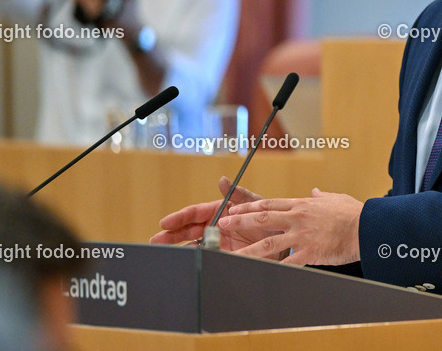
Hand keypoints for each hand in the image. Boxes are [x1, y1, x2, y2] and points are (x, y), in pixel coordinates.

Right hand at [149, 177, 279, 251]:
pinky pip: (205, 257)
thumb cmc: (269, 218)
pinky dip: (194, 259)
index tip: (165, 222)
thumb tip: (222, 180)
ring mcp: (217, 242)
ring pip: (192, 244)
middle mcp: (215, 226)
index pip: (194, 213)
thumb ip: (238, 194)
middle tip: (156, 241)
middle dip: (171, 235)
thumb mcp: (255, 204)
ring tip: (164, 253)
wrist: (284, 240)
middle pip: (188, 230)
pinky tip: (185, 261)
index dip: (179, 217)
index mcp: (219, 210)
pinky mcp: (223, 256)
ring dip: (178, 248)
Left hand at [224, 188, 362, 265]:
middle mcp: (298, 218)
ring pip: (269, 241)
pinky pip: (287, 262)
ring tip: (232, 253)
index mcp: (302, 205)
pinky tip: (258, 273)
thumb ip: (321, 196)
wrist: (366, 227)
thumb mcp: (335, 199)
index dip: (249, 207)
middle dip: (240, 221)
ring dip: (248, 248)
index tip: (233, 209)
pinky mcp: (309, 252)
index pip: (269, 203)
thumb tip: (315, 192)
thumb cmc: (353, 213)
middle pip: (263, 218)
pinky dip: (272, 268)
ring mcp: (302, 235)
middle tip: (222, 223)